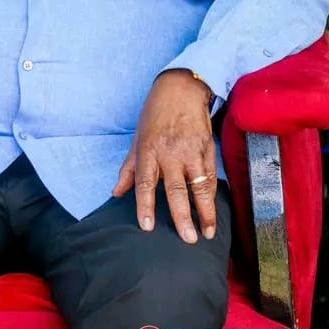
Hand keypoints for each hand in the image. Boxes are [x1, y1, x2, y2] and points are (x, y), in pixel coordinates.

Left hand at [113, 69, 216, 243]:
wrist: (181, 89)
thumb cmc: (155, 114)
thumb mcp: (137, 139)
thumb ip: (129, 169)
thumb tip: (116, 193)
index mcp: (149, 151)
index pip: (145, 183)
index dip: (145, 205)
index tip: (148, 227)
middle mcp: (170, 153)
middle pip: (176, 189)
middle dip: (182, 216)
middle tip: (187, 239)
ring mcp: (191, 151)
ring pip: (199, 186)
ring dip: (205, 211)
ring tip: (207, 232)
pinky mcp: (207, 148)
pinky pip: (210, 176)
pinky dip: (211, 194)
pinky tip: (211, 210)